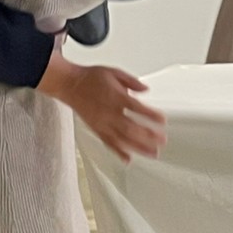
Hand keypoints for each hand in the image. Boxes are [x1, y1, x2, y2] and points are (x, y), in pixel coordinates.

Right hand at [39, 51, 165, 162]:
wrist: (70, 84)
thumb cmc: (91, 78)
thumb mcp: (114, 72)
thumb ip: (131, 81)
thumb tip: (146, 89)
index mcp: (116, 97)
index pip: (137, 108)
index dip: (151, 115)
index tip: (162, 120)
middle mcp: (109, 113)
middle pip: (131, 127)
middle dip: (148, 136)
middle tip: (162, 141)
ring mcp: (102, 123)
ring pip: (122, 139)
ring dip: (138, 148)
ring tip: (153, 153)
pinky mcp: (96, 129)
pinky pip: (108, 143)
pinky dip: (118, 152)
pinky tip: (128, 159)